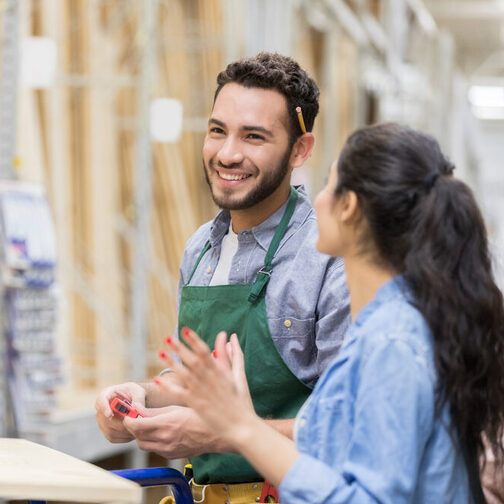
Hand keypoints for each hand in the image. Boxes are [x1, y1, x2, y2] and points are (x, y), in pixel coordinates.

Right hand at [95, 382, 145, 442]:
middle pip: (105, 419)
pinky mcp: (106, 431)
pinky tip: (133, 431)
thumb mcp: (138, 391)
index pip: (100, 400)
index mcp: (107, 394)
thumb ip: (138, 399)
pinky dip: (124, 437)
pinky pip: (113, 437)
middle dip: (121, 423)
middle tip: (134, 424)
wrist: (135, 401)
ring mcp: (102, 421)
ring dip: (124, 431)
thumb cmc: (135, 393)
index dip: (103, 408)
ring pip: (109, 430)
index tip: (109, 415)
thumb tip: (136, 408)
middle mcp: (101, 408)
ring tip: (137, 428)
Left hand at [123, 405, 226, 457]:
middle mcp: (164, 439)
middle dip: (134, 428)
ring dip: (142, 436)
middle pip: (137, 437)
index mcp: (165, 424)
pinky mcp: (170, 456)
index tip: (129, 415)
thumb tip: (137, 410)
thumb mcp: (174, 408)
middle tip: (138, 419)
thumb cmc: (196, 416)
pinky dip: (153, 442)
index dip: (129, 420)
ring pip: (144, 446)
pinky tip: (161, 434)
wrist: (213, 434)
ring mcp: (167, 450)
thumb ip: (153, 411)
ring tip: (150, 427)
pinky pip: (155, 450)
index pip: (136, 425)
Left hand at [157, 329, 257, 446]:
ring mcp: (202, 392)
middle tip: (167, 338)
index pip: (205, 351)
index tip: (185, 330)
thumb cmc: (242, 400)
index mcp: (220, 371)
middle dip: (180, 348)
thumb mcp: (239, 375)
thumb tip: (231, 336)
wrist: (242, 426)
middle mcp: (210, 379)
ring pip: (184, 374)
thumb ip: (235, 354)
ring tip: (160, 353)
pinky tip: (158, 379)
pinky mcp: (196, 405)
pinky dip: (168, 387)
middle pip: (192, 360)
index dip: (194, 340)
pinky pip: (179, 394)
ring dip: (171, 363)